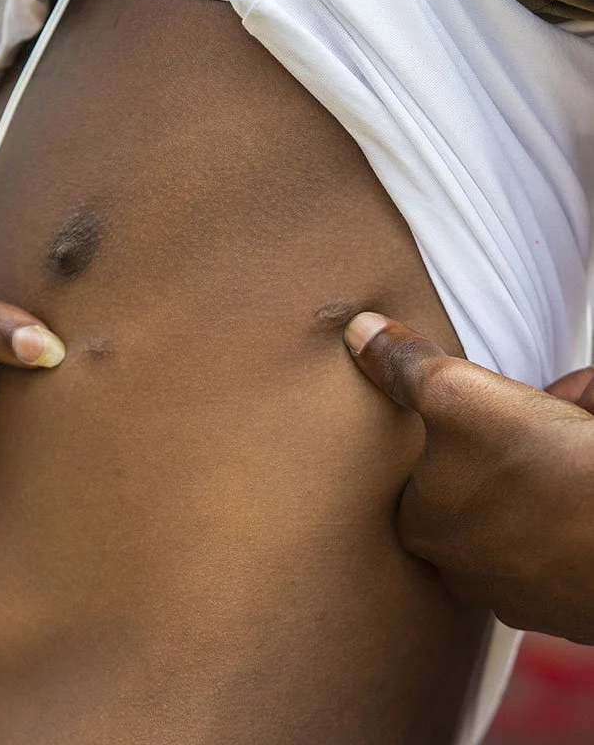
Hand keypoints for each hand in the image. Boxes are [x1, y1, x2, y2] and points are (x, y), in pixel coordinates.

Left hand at [344, 312, 593, 644]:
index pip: (422, 465)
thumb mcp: (456, 393)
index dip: (460, 419)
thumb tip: (358, 331)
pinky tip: (591, 454)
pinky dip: (581, 486)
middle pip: (481, 478)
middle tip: (544, 402)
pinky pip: (568, 523)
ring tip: (580, 418)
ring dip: (551, 450)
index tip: (489, 401)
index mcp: (421, 525)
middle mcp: (463, 570)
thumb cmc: (537, 466)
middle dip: (514, 430)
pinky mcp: (568, 597)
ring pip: (529, 499)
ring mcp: (520, 590)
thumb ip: (402, 365)